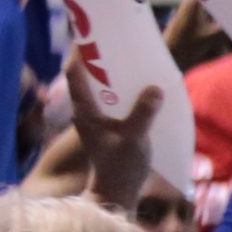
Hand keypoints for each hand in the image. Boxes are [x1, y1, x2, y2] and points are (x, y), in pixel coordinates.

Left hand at [64, 60, 161, 210]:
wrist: (118, 192)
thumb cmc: (121, 165)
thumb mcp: (134, 137)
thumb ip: (143, 112)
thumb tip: (156, 88)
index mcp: (85, 110)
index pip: (75, 74)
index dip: (82, 54)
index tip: (96, 39)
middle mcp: (87, 112)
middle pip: (90, 79)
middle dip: (104, 63)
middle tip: (122, 48)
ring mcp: (97, 121)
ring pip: (104, 91)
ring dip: (117, 79)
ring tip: (136, 66)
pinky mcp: (109, 129)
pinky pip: (116, 104)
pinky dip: (126, 95)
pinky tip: (143, 92)